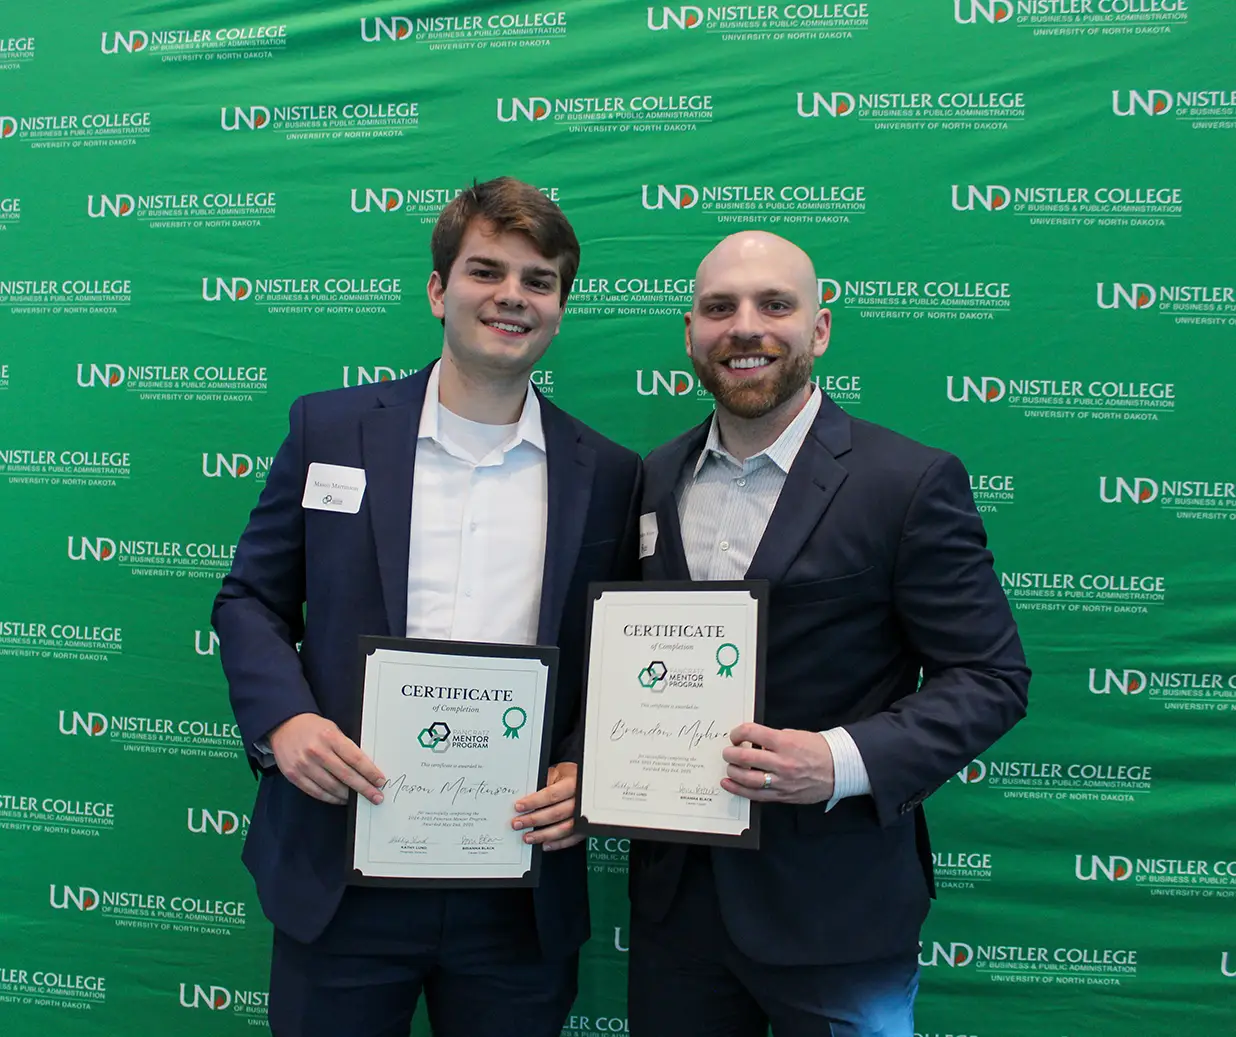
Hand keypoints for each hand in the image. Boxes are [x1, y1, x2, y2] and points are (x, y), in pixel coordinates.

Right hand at [269, 713, 385, 806]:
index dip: (370, 772)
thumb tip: (366, 768)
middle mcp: (316, 751)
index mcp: (330, 737)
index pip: (355, 758)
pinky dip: (331, 798)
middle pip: (346, 775)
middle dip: (364, 788)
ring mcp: (303, 765)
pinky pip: (316, 792)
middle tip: (376, 797)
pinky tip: (341, 799)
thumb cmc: (314, 728)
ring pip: (331, 787)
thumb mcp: (333, 730)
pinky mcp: (293, 775)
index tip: (380, 781)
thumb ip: (347, 748)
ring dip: (348, 796)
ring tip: (359, 799)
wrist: (285, 726)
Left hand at [511, 762, 581, 850]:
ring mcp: (584, 815)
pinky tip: (545, 844)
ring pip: (564, 828)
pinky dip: (558, 843)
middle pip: (556, 813)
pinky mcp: (584, 826)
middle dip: (534, 820)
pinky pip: (572, 838)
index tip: (519, 806)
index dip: (534, 802)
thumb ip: (545, 782)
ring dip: (543, 835)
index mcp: (573, 784)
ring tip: (528, 837)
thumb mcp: (559, 772)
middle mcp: (580, 800)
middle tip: (518, 823)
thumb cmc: (571, 777)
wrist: (589, 782)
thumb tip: (526, 794)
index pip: (551, 795)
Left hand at [720, 723, 834, 804]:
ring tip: (729, 768)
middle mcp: (782, 762)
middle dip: (731, 754)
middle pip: (746, 758)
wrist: (838, 769)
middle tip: (727, 752)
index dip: (738, 733)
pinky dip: (740, 790)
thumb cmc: (818, 749)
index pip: (752, 733)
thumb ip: (773, 738)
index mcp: (785, 742)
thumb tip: (752, 741)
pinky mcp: (783, 795)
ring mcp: (782, 781)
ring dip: (733, 772)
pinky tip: (730, 784)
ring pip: (748, 779)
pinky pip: (757, 795)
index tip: (735, 735)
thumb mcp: (796, 735)